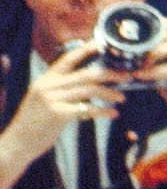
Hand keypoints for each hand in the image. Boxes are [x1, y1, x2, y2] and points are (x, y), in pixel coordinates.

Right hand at [1, 44, 116, 162]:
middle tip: (127, 76)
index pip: (68, 59)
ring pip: (89, 89)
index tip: (103, 44)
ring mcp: (52, 98)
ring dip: (109, 93)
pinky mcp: (57, 113)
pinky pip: (86, 108)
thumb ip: (63, 89)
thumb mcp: (45, 99)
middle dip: (110, 74)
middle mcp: (48, 86)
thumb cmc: (35, 123)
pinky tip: (112, 114)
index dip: (86, 50)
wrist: (17, 144)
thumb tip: (91, 84)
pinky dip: (102, 111)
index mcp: (46, 79)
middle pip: (86, 74)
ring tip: (122, 98)